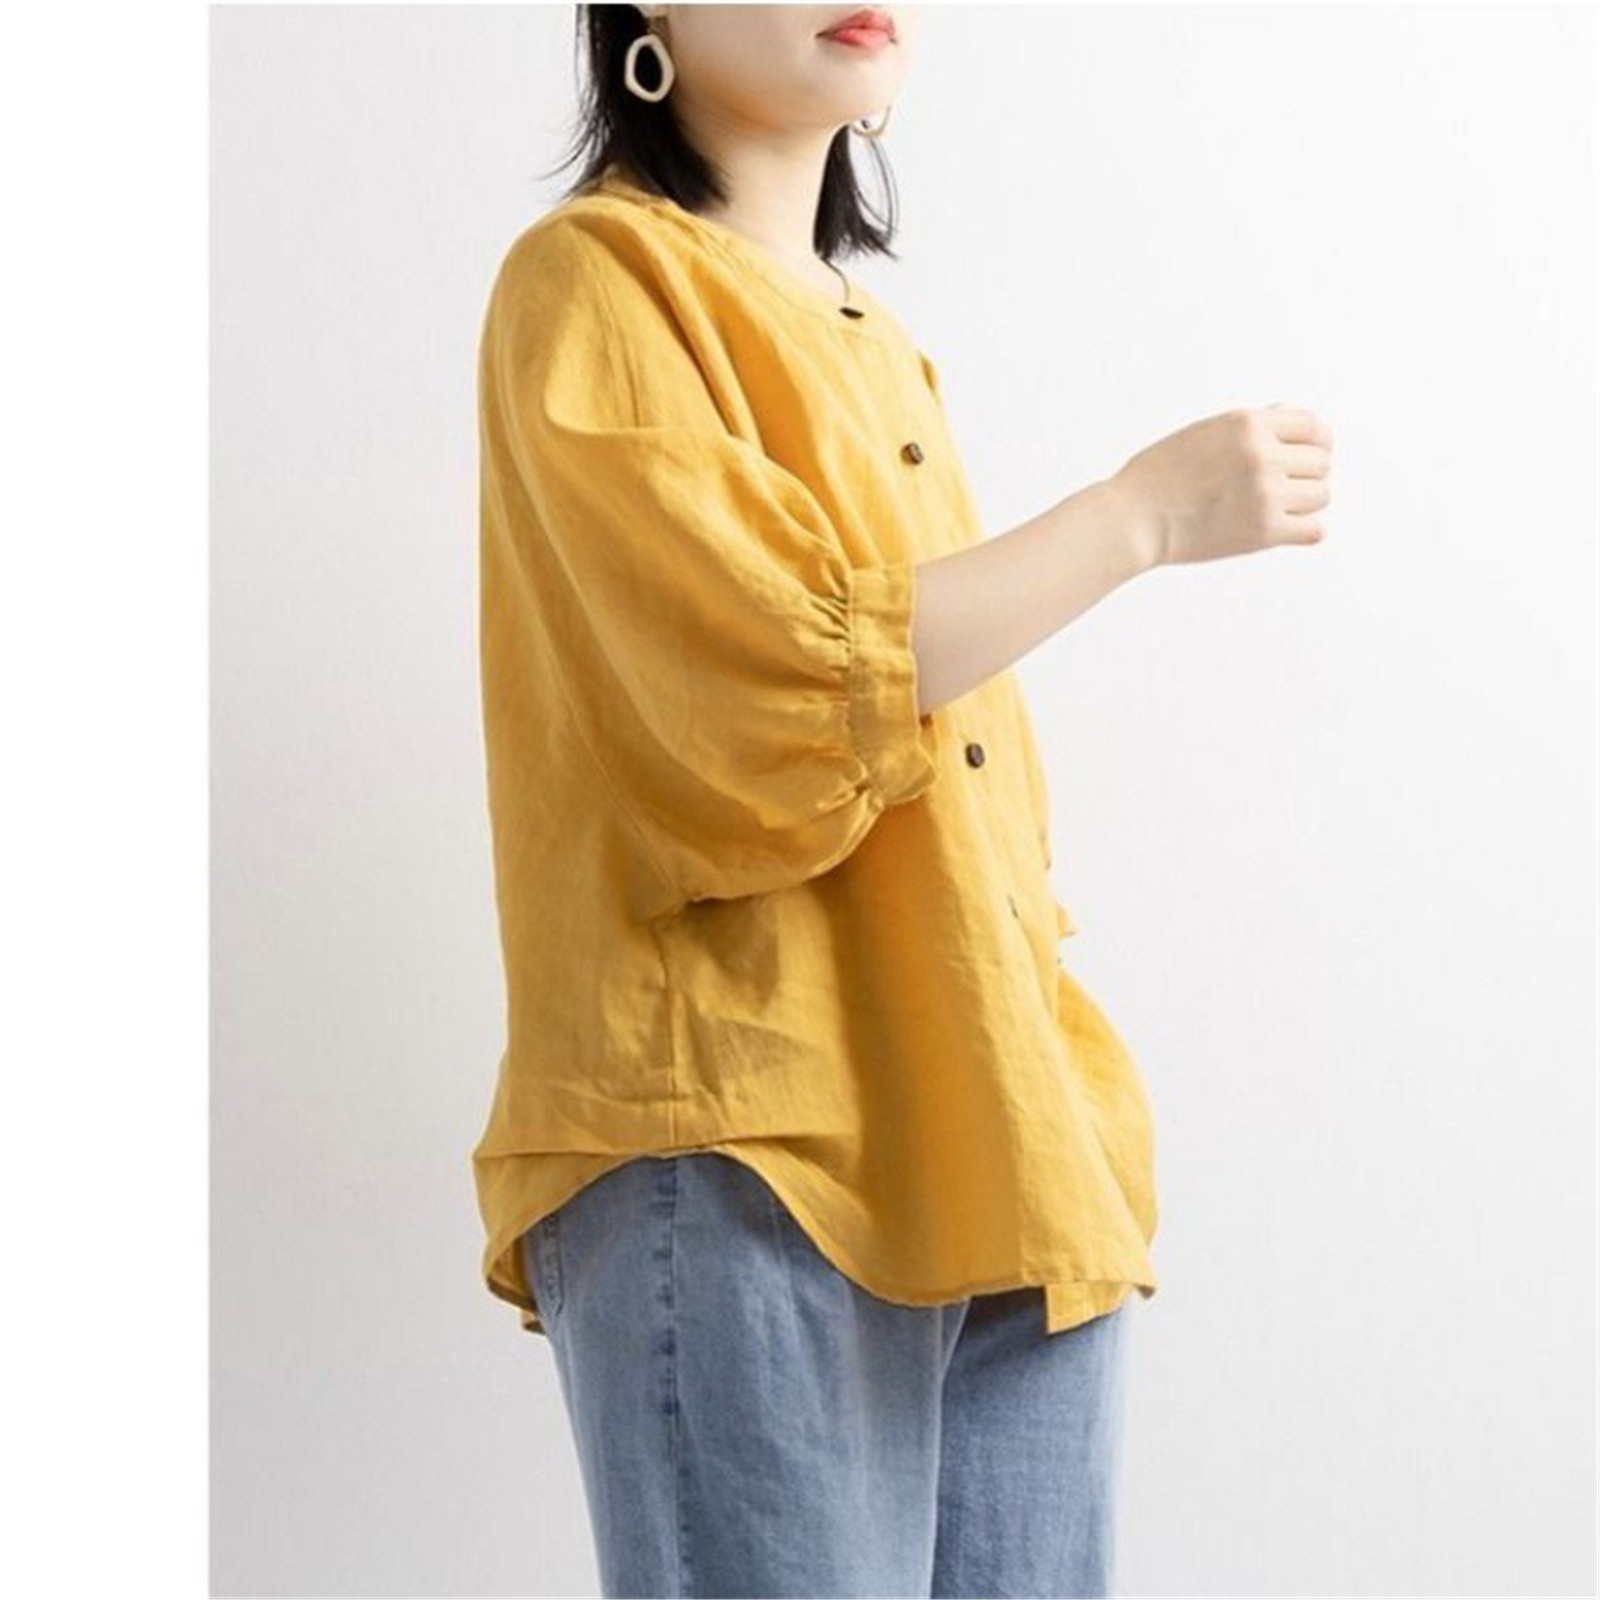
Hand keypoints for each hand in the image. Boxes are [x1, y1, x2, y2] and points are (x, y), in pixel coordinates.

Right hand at [1108, 404, 1333, 568]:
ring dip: (1303, 503)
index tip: (1302, 457)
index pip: (1315, 428)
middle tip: (1279, 487)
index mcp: (1248, 424)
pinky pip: (1314, 530)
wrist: (1134, 518)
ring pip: (1321, 495)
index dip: (1315, 443)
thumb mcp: (1206, 432)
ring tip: (1275, 507)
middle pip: (1321, 463)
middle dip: (1305, 474)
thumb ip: (1251, 425)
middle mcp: (1262, 455)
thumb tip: (1289, 414)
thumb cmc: (1162, 475)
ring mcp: (1265, 494)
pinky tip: (1284, 528)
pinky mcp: (1264, 532)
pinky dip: (1304, 530)